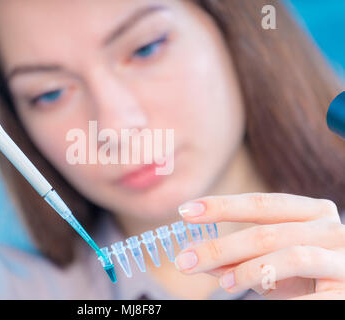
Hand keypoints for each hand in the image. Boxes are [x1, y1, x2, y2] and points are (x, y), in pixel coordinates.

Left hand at [175, 193, 344, 298]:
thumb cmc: (306, 276)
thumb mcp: (269, 261)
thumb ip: (236, 256)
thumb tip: (193, 252)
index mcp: (311, 211)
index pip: (261, 203)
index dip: (221, 206)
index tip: (185, 211)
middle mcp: (330, 228)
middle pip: (266, 233)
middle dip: (220, 247)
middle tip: (185, 260)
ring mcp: (343, 257)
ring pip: (289, 257)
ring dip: (247, 271)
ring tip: (222, 285)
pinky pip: (312, 295)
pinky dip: (280, 298)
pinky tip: (258, 301)